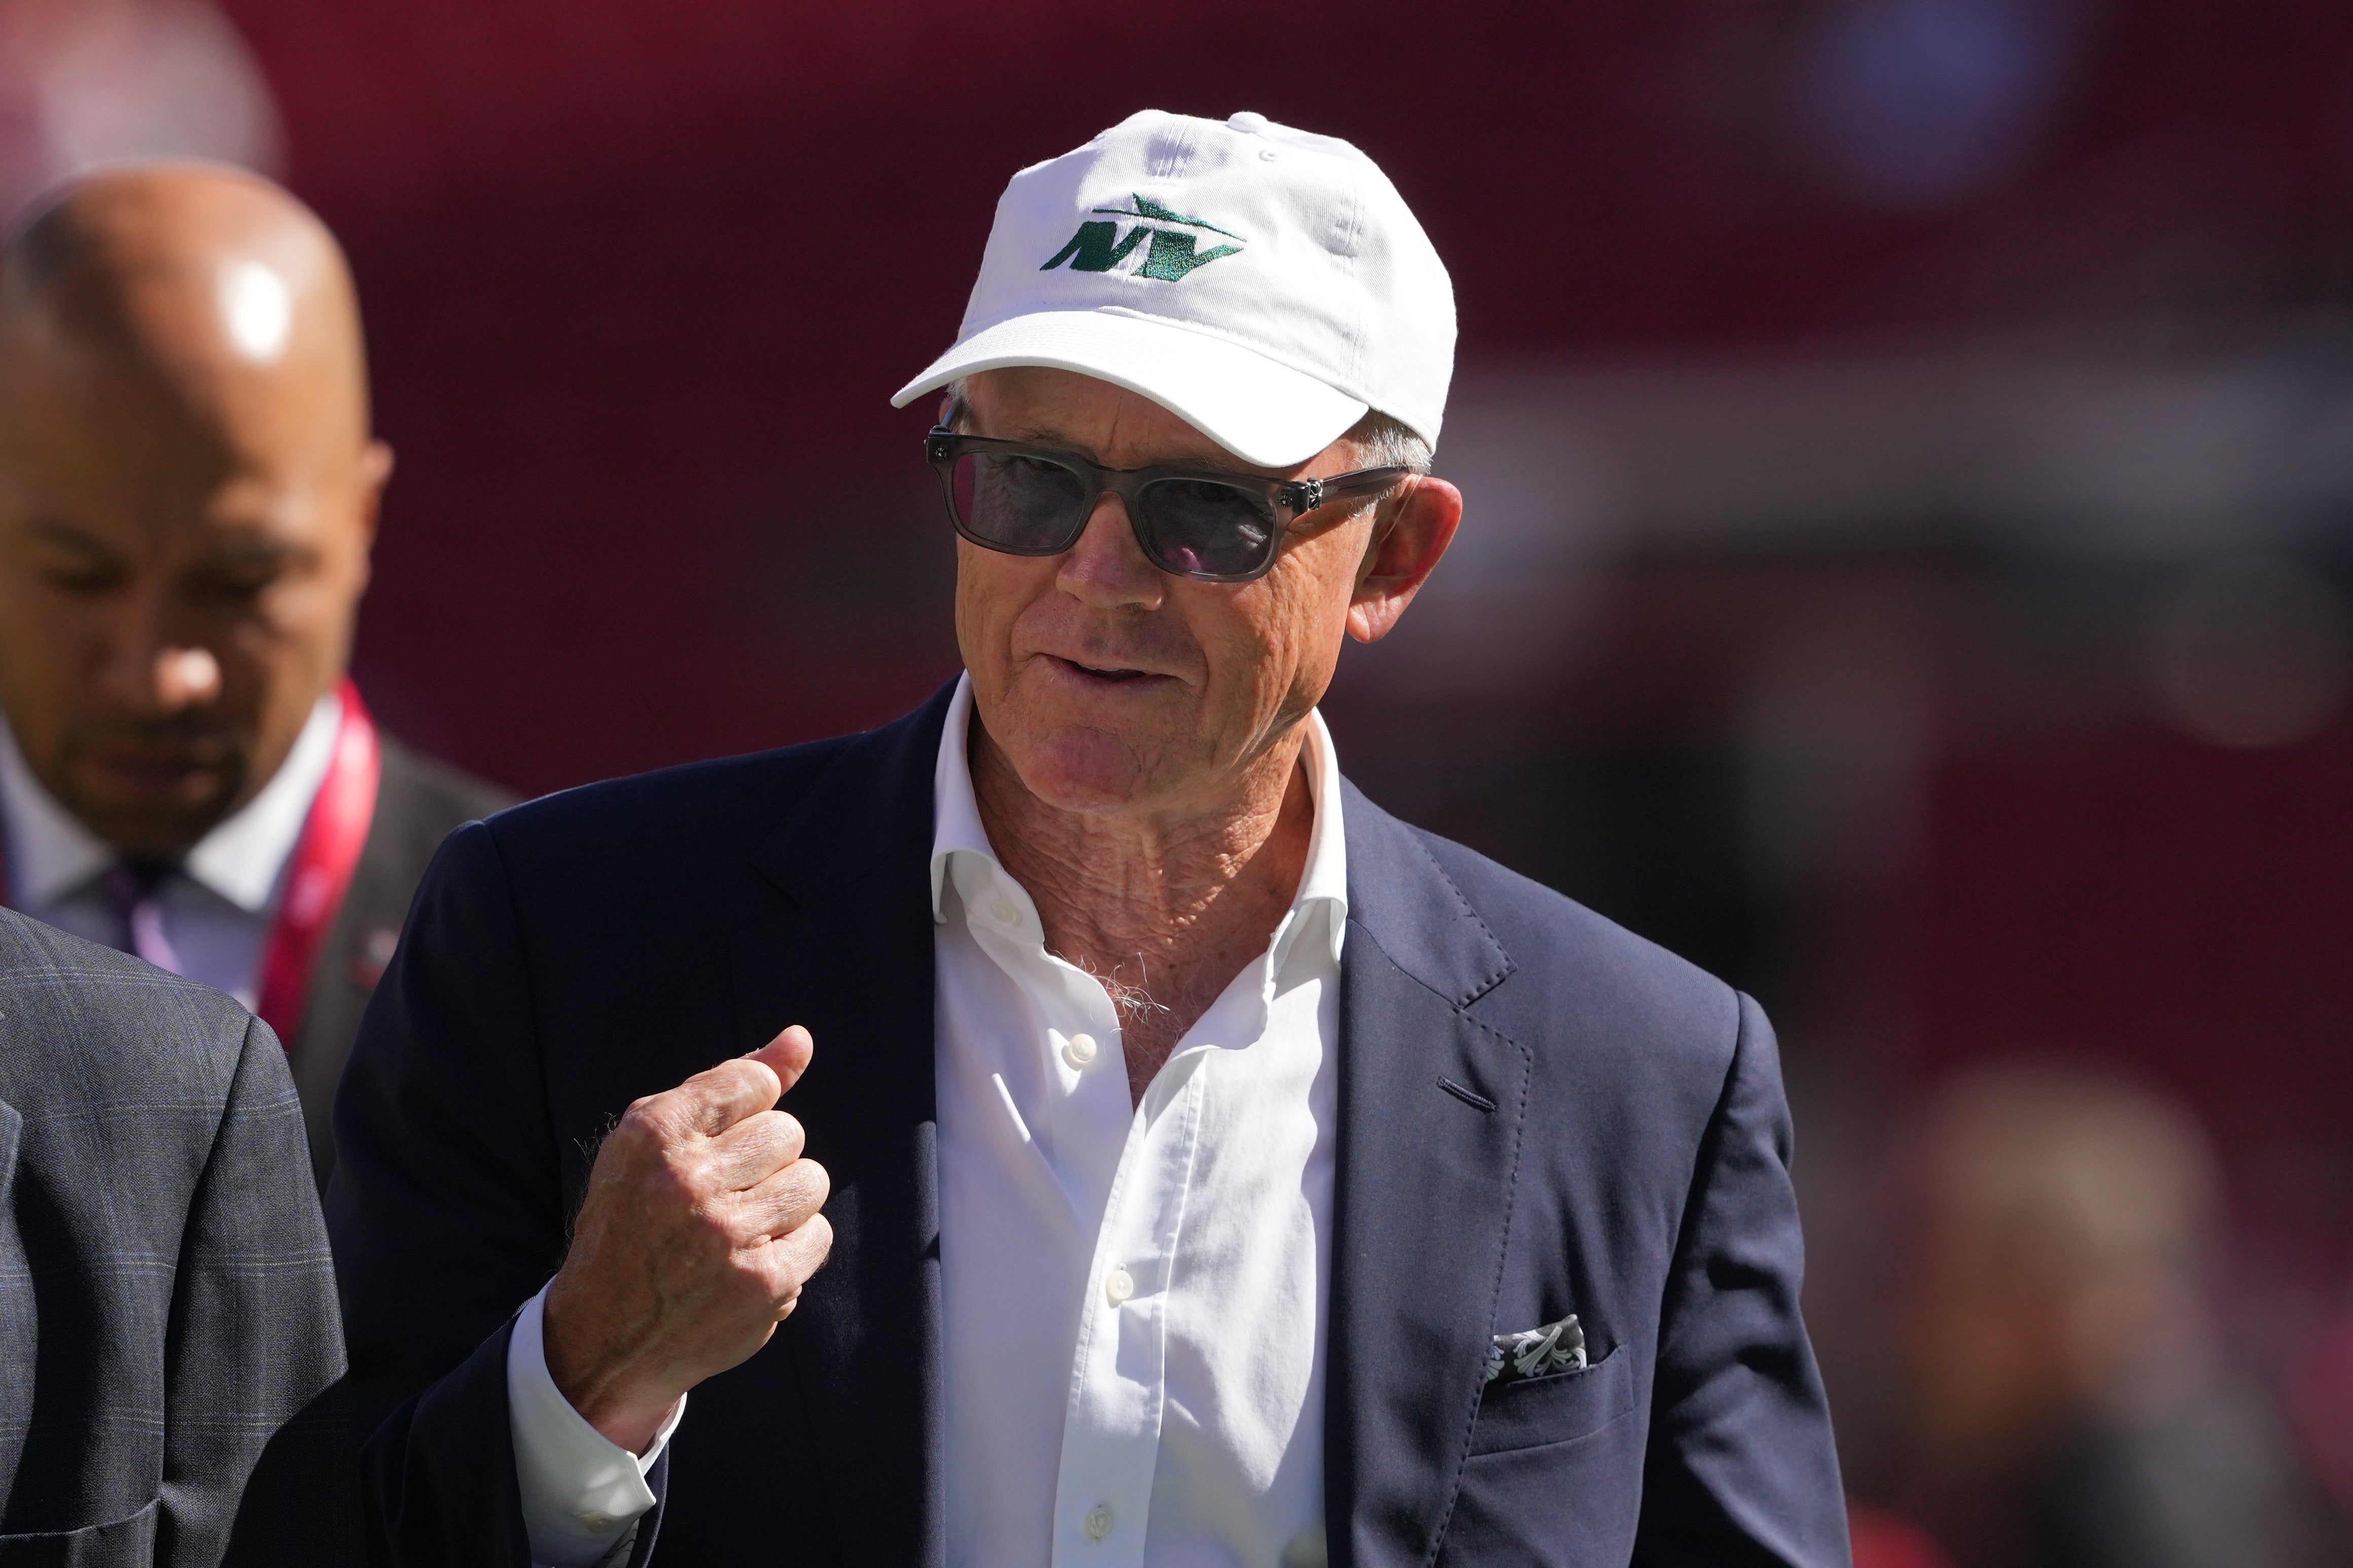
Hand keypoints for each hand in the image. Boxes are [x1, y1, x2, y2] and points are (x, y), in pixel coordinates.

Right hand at [542, 1026, 831, 1452]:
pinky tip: (749, 1264)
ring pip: (812, 1180)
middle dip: (765, 1161)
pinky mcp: (762, 1285)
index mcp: (653, 1134)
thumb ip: (733, 1082)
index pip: (752, 1083)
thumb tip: (800, 1038)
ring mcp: (727, 1236)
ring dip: (785, 1203)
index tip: (719, 1145)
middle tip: (722, 1195)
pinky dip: (793, 1248)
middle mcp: (688, 1181)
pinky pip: (819, 1235)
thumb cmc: (637, 1221)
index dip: (746, 1113)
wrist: (603, 1339)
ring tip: (738, 1229)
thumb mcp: (656, 1142)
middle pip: (788, 1132)